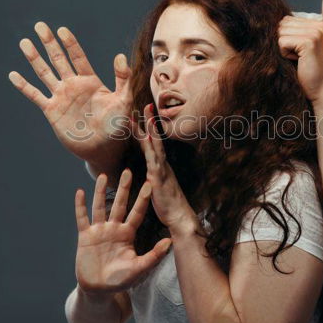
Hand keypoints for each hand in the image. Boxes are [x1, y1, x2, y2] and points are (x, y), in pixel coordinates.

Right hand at [8, 22, 131, 172]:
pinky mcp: (52, 111)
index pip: (78, 57)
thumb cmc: (117, 126)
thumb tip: (120, 55)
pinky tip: (13, 75)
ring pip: (44, 73)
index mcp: (90, 81)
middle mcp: (74, 86)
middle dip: (49, 43)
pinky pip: (35, 95)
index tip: (62, 29)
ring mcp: (61, 97)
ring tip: (25, 42)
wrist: (104, 148)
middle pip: (58, 59)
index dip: (70, 43)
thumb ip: (123, 79)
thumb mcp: (123, 101)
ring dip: (34, 58)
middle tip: (40, 25)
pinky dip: (24, 85)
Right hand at [74, 169, 171, 294]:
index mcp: (128, 234)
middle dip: (124, 188)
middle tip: (128, 170)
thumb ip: (153, 255)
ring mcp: (99, 231)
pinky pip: (82, 218)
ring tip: (102, 175)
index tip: (149, 184)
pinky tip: (80, 192)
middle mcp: (114, 228)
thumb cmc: (120, 280)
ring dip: (100, 191)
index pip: (137, 212)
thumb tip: (170, 242)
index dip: (143, 199)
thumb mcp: (139, 268)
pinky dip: (80, 206)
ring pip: (100, 206)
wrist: (99, 289)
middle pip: (119, 204)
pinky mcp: (85, 236)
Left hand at [133, 103, 197, 233]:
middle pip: (154, 139)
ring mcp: (161, 169)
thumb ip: (153, 178)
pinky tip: (146, 137)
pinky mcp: (158, 177)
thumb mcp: (159, 188)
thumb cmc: (169, 205)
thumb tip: (149, 174)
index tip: (143, 115)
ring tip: (145, 115)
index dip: (147, 130)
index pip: (152, 144)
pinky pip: (153, 159)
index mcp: (160, 166)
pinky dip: (150, 147)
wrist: (180, 217)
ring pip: (154, 145)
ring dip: (149, 129)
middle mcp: (162, 164)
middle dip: (150, 122)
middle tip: (146, 105)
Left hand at [278, 15, 322, 102]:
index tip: (298, 52)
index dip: (285, 38)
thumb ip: (290, 32)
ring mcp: (315, 32)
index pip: (286, 20)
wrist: (320, 90)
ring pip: (281, 32)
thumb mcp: (298, 47)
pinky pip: (282, 42)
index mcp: (317, 24)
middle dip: (283, 42)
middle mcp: (318, 25)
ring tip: (299, 59)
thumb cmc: (306, 72)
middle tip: (298, 57)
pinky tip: (298, 61)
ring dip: (284, 48)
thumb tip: (268, 22)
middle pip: (282, 24)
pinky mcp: (309, 42)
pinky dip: (285, 54)